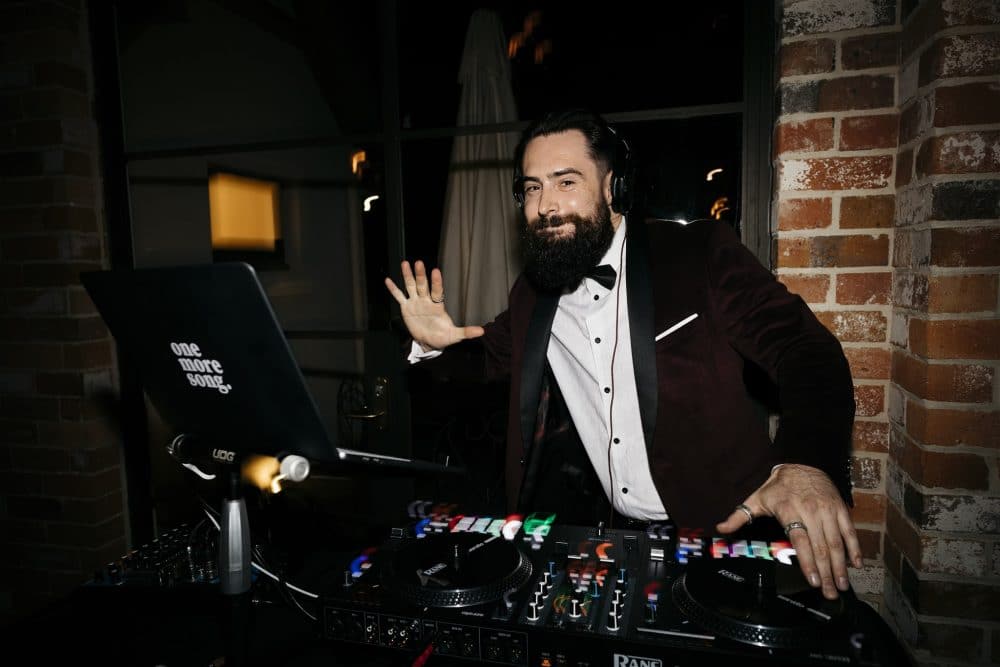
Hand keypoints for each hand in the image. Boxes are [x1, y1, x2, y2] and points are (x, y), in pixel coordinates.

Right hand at [384, 260, 483, 350]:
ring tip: (405, 263)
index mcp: (437, 306)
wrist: (428, 343)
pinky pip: (399, 297)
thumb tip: (483, 331)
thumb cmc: (442, 337)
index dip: (437, 282)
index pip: (437, 291)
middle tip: (419, 262)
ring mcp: (415, 303)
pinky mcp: (406, 308)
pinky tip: (388, 280)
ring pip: (411, 286)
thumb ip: (466, 332)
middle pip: (423, 285)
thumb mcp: (454, 336)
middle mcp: (426, 301)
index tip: (436, 271)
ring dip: (408, 276)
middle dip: (421, 275)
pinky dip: (393, 289)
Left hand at [716, 464, 861, 599]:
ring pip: (836, 542)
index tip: (812, 580)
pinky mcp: (841, 508)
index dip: (807, 562)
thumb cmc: (778, 486)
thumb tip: (721, 529)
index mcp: (789, 511)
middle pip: (820, 546)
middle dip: (826, 572)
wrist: (803, 462)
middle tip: (830, 593)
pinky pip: (849, 531)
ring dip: (841, 565)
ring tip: (842, 584)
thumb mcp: (756, 499)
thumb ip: (739, 517)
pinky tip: (856, 564)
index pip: (800, 540)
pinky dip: (855, 548)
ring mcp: (828, 510)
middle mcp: (811, 511)